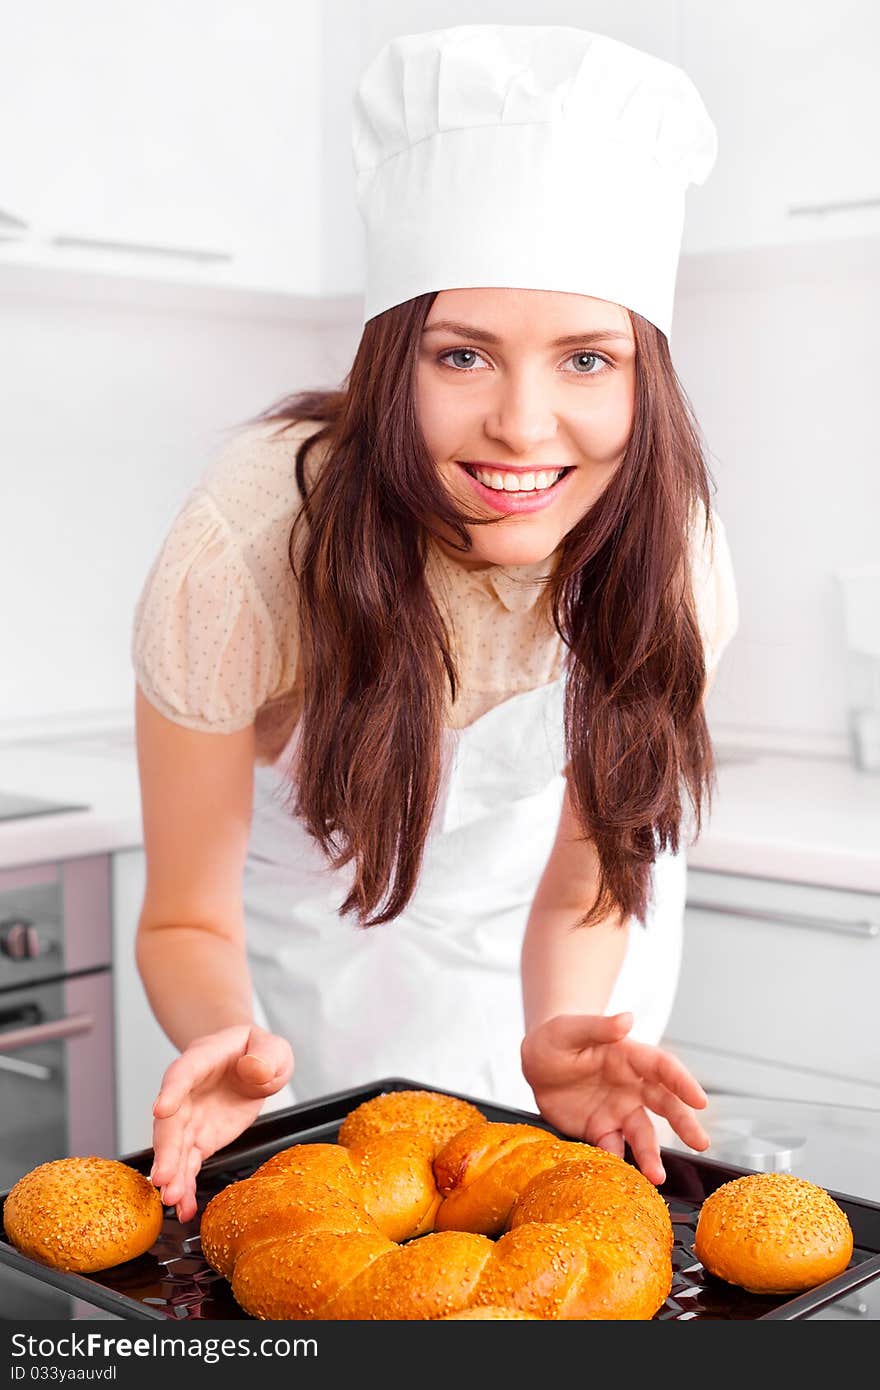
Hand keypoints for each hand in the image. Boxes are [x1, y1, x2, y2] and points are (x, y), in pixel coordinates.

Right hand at [149, 1023, 293, 1222]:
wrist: (250, 1063)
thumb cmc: (257, 1051)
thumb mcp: (271, 1047)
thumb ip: (266, 1056)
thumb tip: (254, 1069)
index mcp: (203, 1059)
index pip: (184, 1073)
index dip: (172, 1091)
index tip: (161, 1110)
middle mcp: (187, 1091)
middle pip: (171, 1120)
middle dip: (166, 1149)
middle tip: (163, 1176)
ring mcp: (190, 1118)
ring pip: (175, 1147)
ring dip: (172, 1173)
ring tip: (172, 1198)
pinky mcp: (199, 1139)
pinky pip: (188, 1164)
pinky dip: (185, 1186)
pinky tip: (184, 1208)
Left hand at [520, 1012, 708, 1184]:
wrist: (537, 1064)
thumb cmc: (556, 1039)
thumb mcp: (569, 1029)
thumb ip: (598, 1026)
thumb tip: (627, 1018)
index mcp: (629, 1057)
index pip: (663, 1067)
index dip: (682, 1082)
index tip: (700, 1100)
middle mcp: (632, 1086)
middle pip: (665, 1104)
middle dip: (684, 1123)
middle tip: (700, 1144)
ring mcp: (618, 1111)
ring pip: (642, 1135)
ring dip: (651, 1155)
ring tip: (657, 1177)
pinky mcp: (601, 1131)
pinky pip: (614, 1149)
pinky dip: (618, 1163)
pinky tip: (621, 1178)